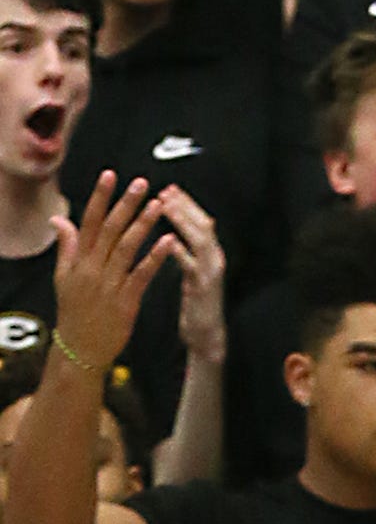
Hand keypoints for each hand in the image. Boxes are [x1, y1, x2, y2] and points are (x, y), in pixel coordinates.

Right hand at [51, 172, 179, 370]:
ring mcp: (110, 284)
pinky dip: (155, 258)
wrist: (81, 348)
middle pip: (110, 229)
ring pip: (127, 248)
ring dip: (144, 224)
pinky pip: (142, 275)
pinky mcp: (127, 301)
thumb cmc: (75, 312)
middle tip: (141, 183)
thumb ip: (66, 247)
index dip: (100, 196)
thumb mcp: (63, 277)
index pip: (89, 220)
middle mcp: (93, 268)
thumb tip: (59, 220)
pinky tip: (168, 242)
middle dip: (126, 204)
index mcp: (79, 259)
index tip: (111, 175)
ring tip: (158, 206)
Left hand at [160, 185, 223, 365]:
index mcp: (211, 255)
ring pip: (200, 239)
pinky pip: (191, 265)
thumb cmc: (196, 305)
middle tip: (164, 191)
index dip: (186, 204)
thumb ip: (188, 251)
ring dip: (181, 220)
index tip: (169, 189)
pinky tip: (166, 239)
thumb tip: (178, 230)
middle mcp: (215, 260)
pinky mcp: (203, 288)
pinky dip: (179, 250)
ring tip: (163, 205)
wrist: (207, 335)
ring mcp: (211, 273)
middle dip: (184, 206)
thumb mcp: (194, 272)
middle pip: (203, 224)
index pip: (201, 221)